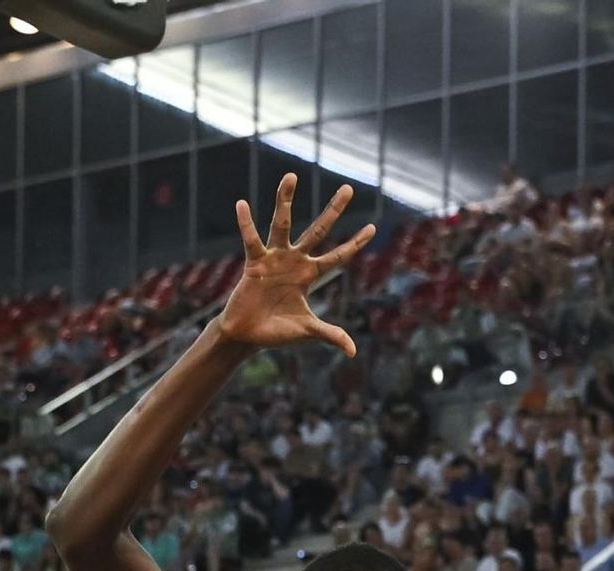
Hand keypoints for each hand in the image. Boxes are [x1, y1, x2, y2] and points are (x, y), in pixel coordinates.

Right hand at [218, 174, 374, 360]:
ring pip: (282, 224)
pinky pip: (251, 240)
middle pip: (318, 230)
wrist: (247, 336)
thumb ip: (330, 335)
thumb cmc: (276, 332)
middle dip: (333, 211)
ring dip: (285, 200)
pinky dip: (246, 224)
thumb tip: (353, 351)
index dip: (354, 244)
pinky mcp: (254, 262)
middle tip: (348, 188)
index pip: (338, 256)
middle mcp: (294, 260)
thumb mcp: (307, 331)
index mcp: (309, 275)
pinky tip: (241, 205)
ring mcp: (274, 258)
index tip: (372, 227)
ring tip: (291, 176)